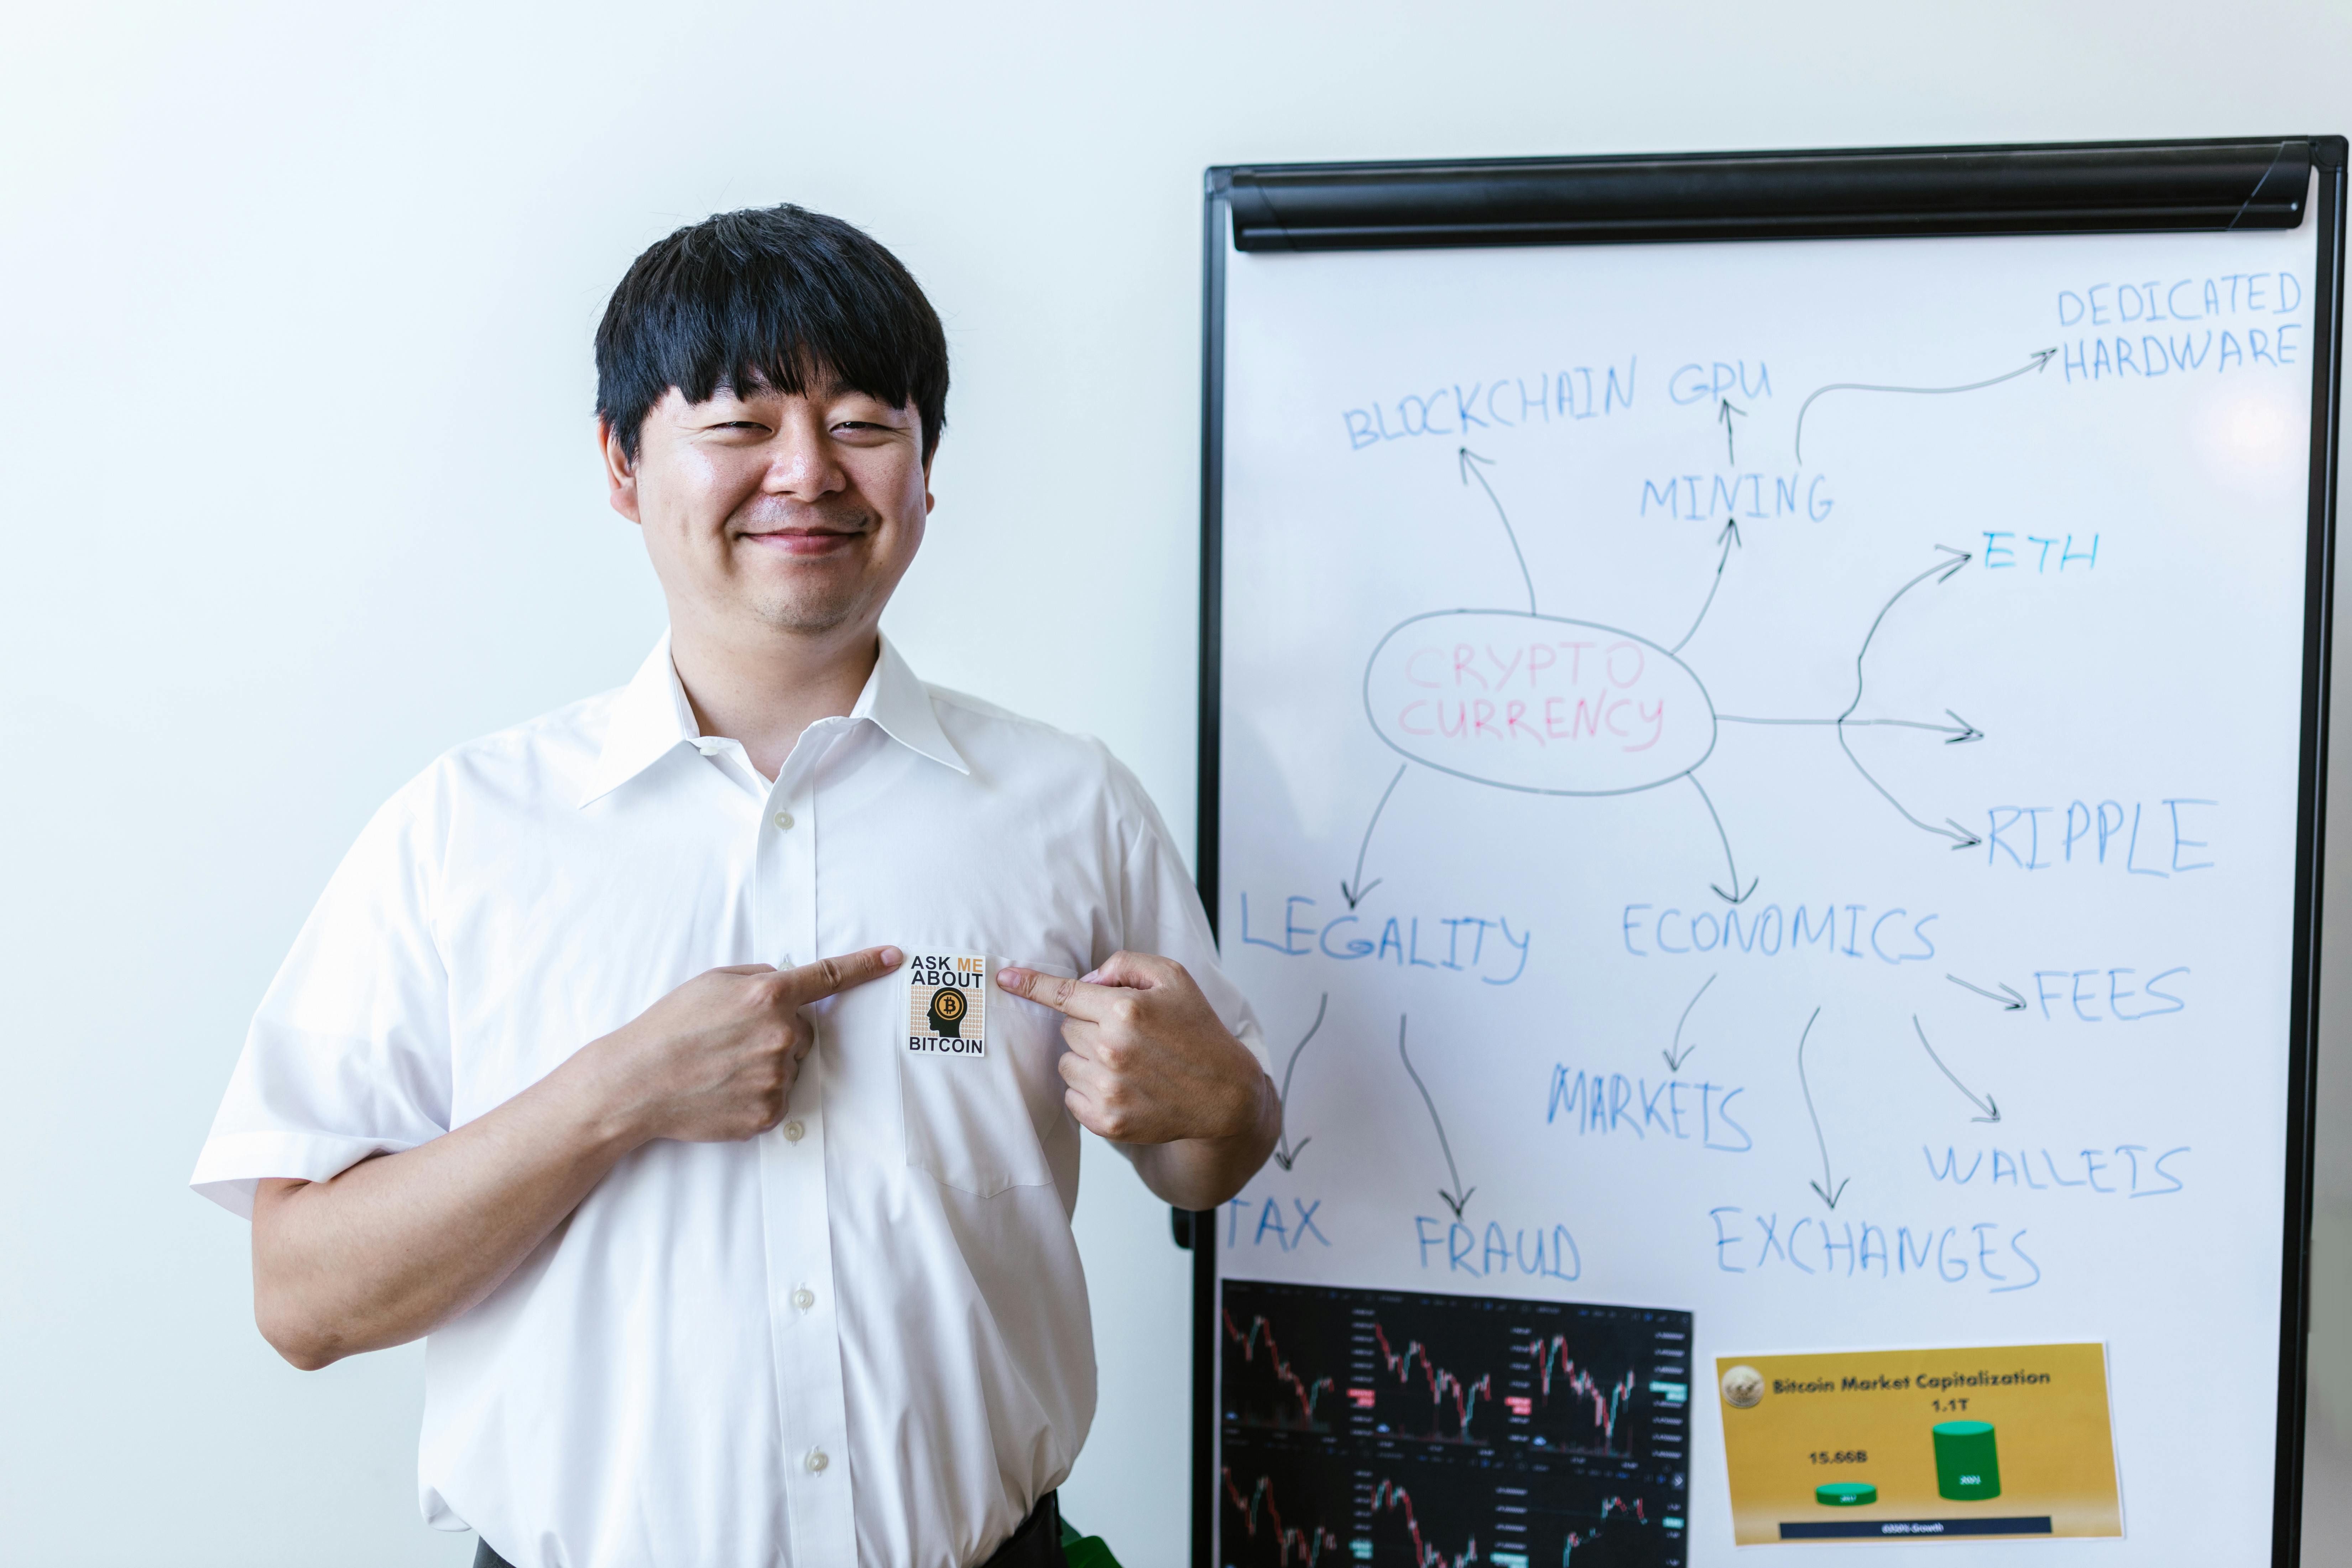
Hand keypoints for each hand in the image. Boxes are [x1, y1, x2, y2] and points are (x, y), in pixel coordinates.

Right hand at [586, 946, 901, 1144]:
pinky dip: (757, 1093)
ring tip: (721, 1066)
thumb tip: (788, 984)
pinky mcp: (768, 1112)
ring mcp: (777, 1076)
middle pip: (804, 1030)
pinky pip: (778, 1097)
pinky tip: (724, 1089)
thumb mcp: (711, 982)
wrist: (636, 1081)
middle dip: (777, 1031)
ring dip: (766, 1063)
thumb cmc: (670, 1026)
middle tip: (731, 1039)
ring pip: (790, 1064)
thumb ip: (759, 978)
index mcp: (768, 996)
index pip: (829, 977)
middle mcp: (781, 1034)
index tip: (893, 958)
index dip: (866, 965)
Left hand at [998, 952, 1267, 1145]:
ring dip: (1087, 1059)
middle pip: (1066, 1029)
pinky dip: (1089, 1090)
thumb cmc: (1199, 1031)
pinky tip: (1122, 1086)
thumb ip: (1125, 964)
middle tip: (1125, 1034)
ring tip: (1127, 1062)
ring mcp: (1109, 1089)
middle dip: (1087, 1026)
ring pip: (1065, 1063)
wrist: (1225, 1095)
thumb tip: (1087, 978)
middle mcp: (1112, 1050)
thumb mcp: (1174, 978)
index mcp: (1126, 1010)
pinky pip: (1071, 1097)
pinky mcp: (1108, 1122)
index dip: (1030, 983)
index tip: (1004, 977)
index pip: (1063, 994)